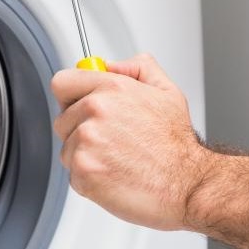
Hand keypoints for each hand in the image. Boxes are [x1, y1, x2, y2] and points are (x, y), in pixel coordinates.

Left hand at [50, 53, 210, 230]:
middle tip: (109, 141)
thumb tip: (112, 65)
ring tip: (116, 159)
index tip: (79, 106)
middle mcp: (95, 111)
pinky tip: (114, 175)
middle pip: (62, 120)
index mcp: (111, 88)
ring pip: (67, 149)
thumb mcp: (166, 92)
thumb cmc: (177, 145)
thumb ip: (138, 68)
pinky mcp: (83, 172)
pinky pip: (73, 174)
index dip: (70, 96)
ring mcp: (86, 142)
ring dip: (85, 156)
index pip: (62, 83)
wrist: (186, 183)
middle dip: (79, 130)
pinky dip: (90, 179)